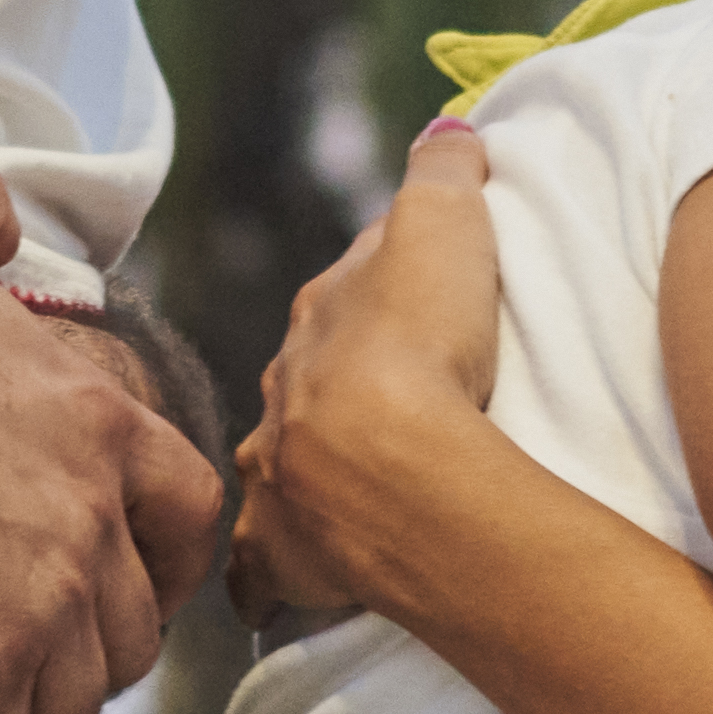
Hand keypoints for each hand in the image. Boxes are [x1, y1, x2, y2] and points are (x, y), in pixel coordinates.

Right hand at [0, 149, 208, 713]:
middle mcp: (89, 509)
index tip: (145, 584)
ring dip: (26, 702)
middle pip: (136, 620)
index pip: (191, 504)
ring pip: (76, 694)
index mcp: (91, 414)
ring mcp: (44, 591)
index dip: (172, 557)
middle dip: (90, 648)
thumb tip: (2, 222)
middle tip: (31, 654)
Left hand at [230, 123, 511, 636]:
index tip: (416, 301)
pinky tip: (280, 584)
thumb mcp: (446, 223)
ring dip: (304, 465)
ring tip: (344, 480)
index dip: (382, 291)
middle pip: (309, 374)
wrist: (391, 459)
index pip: (346, 288)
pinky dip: (271, 573)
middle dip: (336, 379)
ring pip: (279, 459)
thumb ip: (445, 171)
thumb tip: (448, 129)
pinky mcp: (286, 553)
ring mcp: (279, 473)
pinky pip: (265, 566)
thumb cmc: (422, 337)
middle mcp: (282, 391)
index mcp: (320, 317)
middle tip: (390, 395)